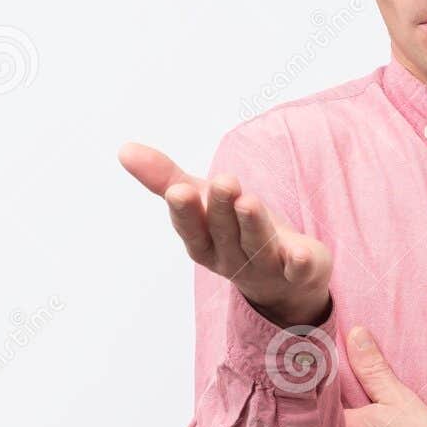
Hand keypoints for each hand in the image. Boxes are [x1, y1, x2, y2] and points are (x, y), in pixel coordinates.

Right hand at [117, 141, 331, 327]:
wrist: (280, 279)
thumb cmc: (233, 232)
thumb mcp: (200, 203)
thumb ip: (164, 179)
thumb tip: (123, 148)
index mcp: (205, 242)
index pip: (191, 228)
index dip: (185, 212)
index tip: (178, 191)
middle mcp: (231, 257)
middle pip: (225, 231)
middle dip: (222, 208)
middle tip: (225, 181)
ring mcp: (265, 266)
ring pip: (257, 245)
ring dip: (253, 225)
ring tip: (248, 201)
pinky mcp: (298, 270)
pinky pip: (299, 269)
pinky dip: (300, 263)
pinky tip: (303, 254)